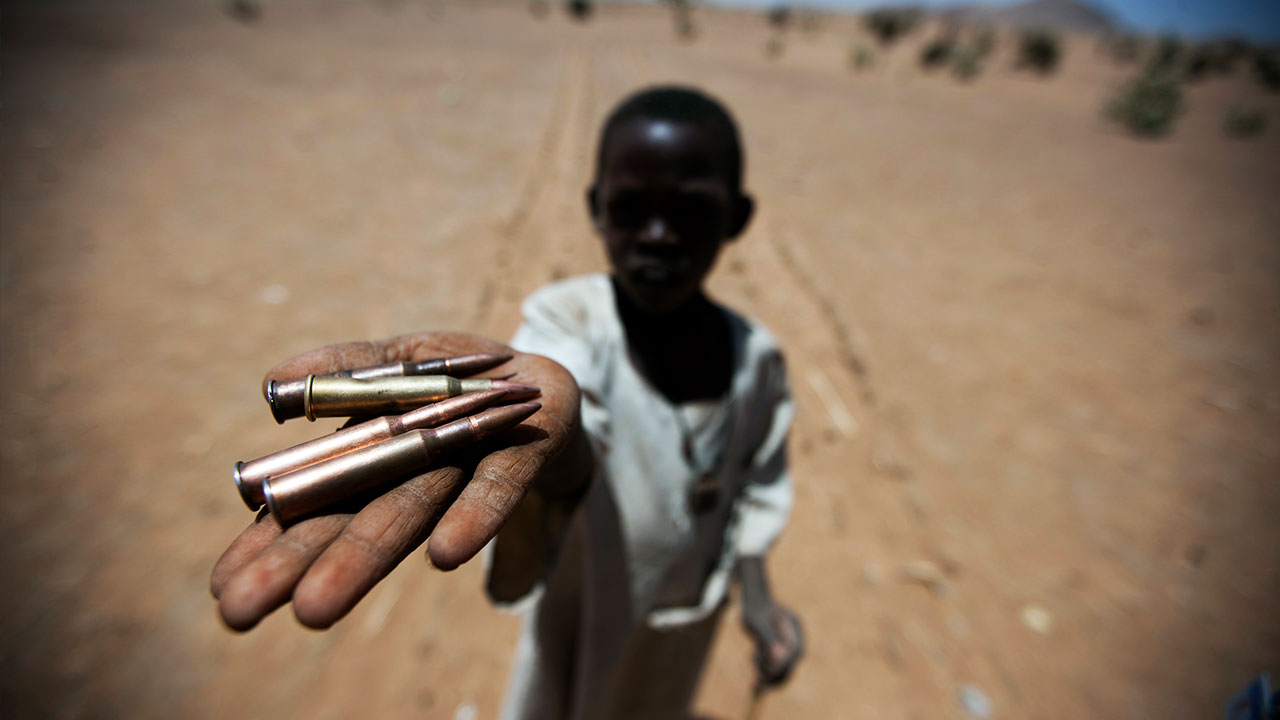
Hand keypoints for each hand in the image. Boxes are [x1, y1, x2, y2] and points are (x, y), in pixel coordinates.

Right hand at [210, 332, 585, 630]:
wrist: (550, 385)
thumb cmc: (465, 378)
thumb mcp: (402, 359)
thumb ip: (348, 368)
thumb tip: (276, 382)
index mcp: (376, 457)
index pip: (315, 506)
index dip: (268, 543)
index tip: (219, 590)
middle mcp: (416, 474)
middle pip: (351, 522)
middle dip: (299, 566)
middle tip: (242, 614)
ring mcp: (467, 465)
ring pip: (409, 513)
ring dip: (363, 559)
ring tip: (315, 610)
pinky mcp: (526, 449)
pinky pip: (499, 483)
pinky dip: (474, 514)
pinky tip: (446, 553)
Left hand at [742, 603, 803, 686]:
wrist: (752, 598)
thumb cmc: (753, 608)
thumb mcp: (756, 622)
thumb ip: (767, 639)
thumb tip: (777, 657)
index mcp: (793, 626)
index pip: (794, 652)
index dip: (783, 665)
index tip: (768, 673)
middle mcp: (795, 635)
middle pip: (791, 663)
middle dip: (774, 674)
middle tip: (755, 680)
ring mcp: (789, 642)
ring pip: (783, 667)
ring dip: (767, 671)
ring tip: (751, 656)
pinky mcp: (781, 648)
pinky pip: (777, 664)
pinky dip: (765, 667)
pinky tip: (752, 656)